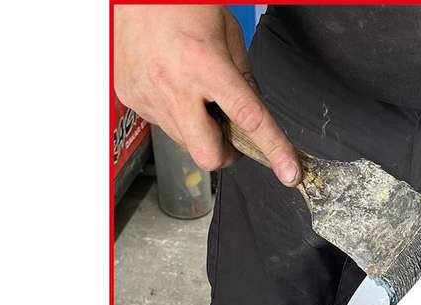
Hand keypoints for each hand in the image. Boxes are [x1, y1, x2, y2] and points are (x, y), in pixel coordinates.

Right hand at [113, 4, 300, 183]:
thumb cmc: (178, 1)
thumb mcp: (226, 32)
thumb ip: (244, 77)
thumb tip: (254, 113)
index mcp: (205, 65)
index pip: (249, 119)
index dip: (274, 149)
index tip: (288, 172)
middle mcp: (174, 86)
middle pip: (208, 155)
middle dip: (225, 152)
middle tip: (229, 129)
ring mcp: (149, 96)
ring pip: (186, 143)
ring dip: (199, 130)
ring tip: (194, 92)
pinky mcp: (132, 98)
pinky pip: (163, 125)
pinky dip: (176, 115)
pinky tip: (173, 86)